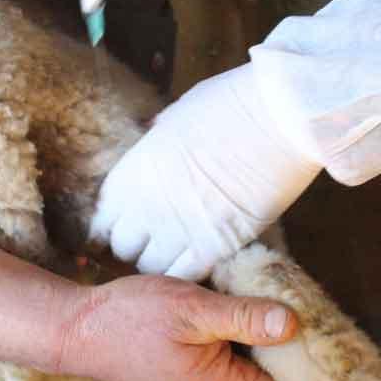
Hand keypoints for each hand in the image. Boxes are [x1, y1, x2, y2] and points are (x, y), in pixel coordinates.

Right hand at [55, 273, 300, 380]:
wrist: (76, 330)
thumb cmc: (130, 319)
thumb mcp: (192, 309)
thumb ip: (244, 317)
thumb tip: (294, 323)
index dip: (321, 374)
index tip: (341, 340)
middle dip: (301, 353)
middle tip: (320, 308)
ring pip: (258, 374)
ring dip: (273, 344)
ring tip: (293, 303)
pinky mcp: (193, 379)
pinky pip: (237, 366)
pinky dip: (251, 342)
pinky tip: (255, 310)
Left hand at [91, 64, 321, 280]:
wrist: (277, 117)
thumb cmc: (232, 103)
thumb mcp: (178, 114)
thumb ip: (160, 136)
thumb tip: (154, 135)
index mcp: (134, 170)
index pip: (103, 218)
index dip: (115, 225)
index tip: (129, 226)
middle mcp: (147, 205)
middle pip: (124, 248)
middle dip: (137, 247)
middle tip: (158, 241)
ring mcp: (179, 228)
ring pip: (151, 268)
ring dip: (164, 263)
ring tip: (182, 253)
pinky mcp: (215, 246)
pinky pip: (185, 276)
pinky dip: (190, 274)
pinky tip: (203, 262)